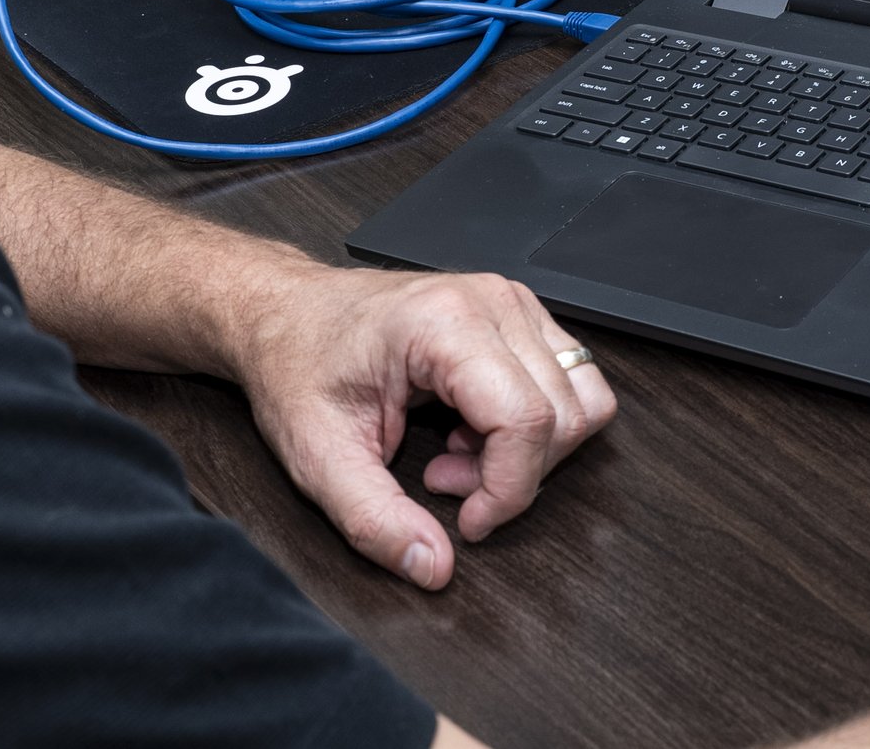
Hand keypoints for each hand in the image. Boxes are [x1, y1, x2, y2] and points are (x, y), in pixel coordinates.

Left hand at [230, 265, 616, 590]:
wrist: (286, 313)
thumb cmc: (298, 364)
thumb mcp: (319, 455)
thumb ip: (373, 519)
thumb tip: (433, 567)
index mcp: (444, 324)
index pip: (527, 420)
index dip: (507, 490)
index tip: (466, 520)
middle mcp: (491, 303)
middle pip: (563, 415)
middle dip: (513, 474)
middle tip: (443, 483)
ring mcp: (511, 303)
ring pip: (582, 400)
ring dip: (530, 451)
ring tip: (458, 456)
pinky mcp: (518, 316)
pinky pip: (570, 382)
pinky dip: (533, 425)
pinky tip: (472, 431)